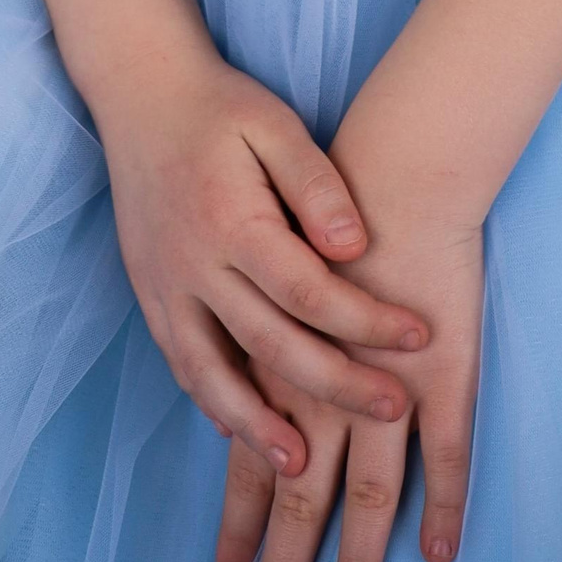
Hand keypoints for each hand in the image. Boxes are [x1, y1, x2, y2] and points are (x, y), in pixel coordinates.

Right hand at [93, 43, 432, 480]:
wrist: (140, 95)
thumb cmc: (219, 107)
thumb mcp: (274, 125)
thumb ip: (316, 183)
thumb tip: (355, 244)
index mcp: (232, 223)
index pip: (309, 292)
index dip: (367, 321)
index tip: (420, 337)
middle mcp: (193, 266)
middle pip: (271, 345)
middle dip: (337, 385)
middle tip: (393, 410)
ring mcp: (165, 287)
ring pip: (211, 375)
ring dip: (257, 426)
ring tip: (301, 466)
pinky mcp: (150, 295)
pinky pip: (181, 363)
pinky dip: (211, 401)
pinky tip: (240, 428)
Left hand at [214, 99, 484, 561]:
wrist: (393, 159)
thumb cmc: (327, 202)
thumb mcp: (268, 253)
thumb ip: (259, 314)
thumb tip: (251, 366)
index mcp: (277, 356)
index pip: (252, 457)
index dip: (241, 518)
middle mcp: (321, 383)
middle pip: (301, 496)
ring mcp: (384, 384)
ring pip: (367, 494)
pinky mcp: (439, 370)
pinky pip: (445, 453)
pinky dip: (444, 505)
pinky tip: (441, 552)